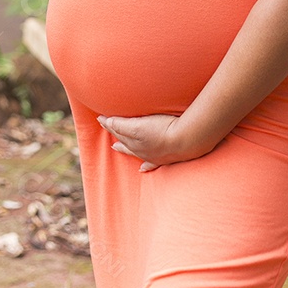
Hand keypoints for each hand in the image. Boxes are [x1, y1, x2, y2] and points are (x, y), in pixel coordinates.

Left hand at [97, 113, 212, 172]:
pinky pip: (152, 164)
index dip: (108, 123)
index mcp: (135, 139)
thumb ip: (121, 124)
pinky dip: (145, 166)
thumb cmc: (164, 129)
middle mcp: (141, 149)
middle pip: (124, 141)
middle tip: (107, 128)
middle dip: (115, 134)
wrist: (187, 140)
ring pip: (134, 151)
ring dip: (124, 148)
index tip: (100, 118)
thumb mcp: (138, 125)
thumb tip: (107, 122)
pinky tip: (142, 169)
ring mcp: (153, 155)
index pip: (118, 129)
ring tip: (115, 147)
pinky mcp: (165, 158)